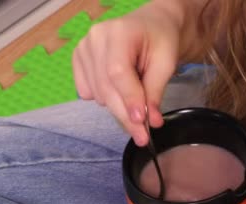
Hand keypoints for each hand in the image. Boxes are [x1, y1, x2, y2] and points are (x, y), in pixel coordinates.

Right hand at [73, 2, 182, 145]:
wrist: (150, 26)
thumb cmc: (160, 40)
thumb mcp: (167, 63)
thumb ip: (156, 91)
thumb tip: (150, 121)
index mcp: (119, 32)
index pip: (118, 72)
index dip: (129, 100)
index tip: (142, 122)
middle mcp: (95, 38)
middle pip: (106, 87)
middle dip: (125, 115)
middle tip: (143, 136)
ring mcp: (83, 48)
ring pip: (98, 94)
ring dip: (118, 107)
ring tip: (137, 102)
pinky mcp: (78, 60)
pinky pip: (87, 92)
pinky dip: (105, 99)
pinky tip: (120, 90)